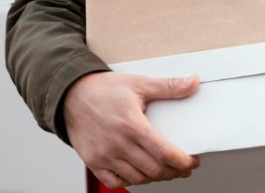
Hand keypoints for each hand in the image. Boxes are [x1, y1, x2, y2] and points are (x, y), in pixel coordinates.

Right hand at [63, 71, 199, 188]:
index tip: (192, 162)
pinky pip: (114, 182)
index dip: (182, 162)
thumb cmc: (103, 90)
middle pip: (153, 170)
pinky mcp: (92, 161)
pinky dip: (130, 181)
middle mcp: (117, 144)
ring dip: (155, 178)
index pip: (164, 152)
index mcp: (132, 125)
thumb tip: (193, 82)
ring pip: (137, 178)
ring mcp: (104, 155)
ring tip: (165, 170)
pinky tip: (139, 174)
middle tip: (182, 168)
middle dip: (173, 172)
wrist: (70, 95)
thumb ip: (169, 86)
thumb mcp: (139, 83)